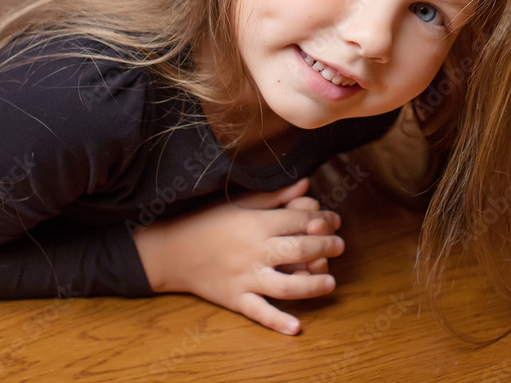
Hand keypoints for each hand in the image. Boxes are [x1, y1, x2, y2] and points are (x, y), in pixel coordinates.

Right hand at [133, 178, 343, 334]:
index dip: (321, 219)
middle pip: (298, 249)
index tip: (332, 220)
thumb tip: (306, 183)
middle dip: (325, 247)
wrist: (170, 250)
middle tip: (339, 246)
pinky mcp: (235, 298)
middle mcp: (253, 251)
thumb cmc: (205, 221)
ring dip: (312, 285)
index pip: (298, 220)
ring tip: (330, 282)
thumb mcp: (239, 203)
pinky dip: (277, 321)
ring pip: (286, 285)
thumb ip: (275, 196)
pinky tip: (297, 327)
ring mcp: (244, 278)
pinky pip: (259, 312)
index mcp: (255, 224)